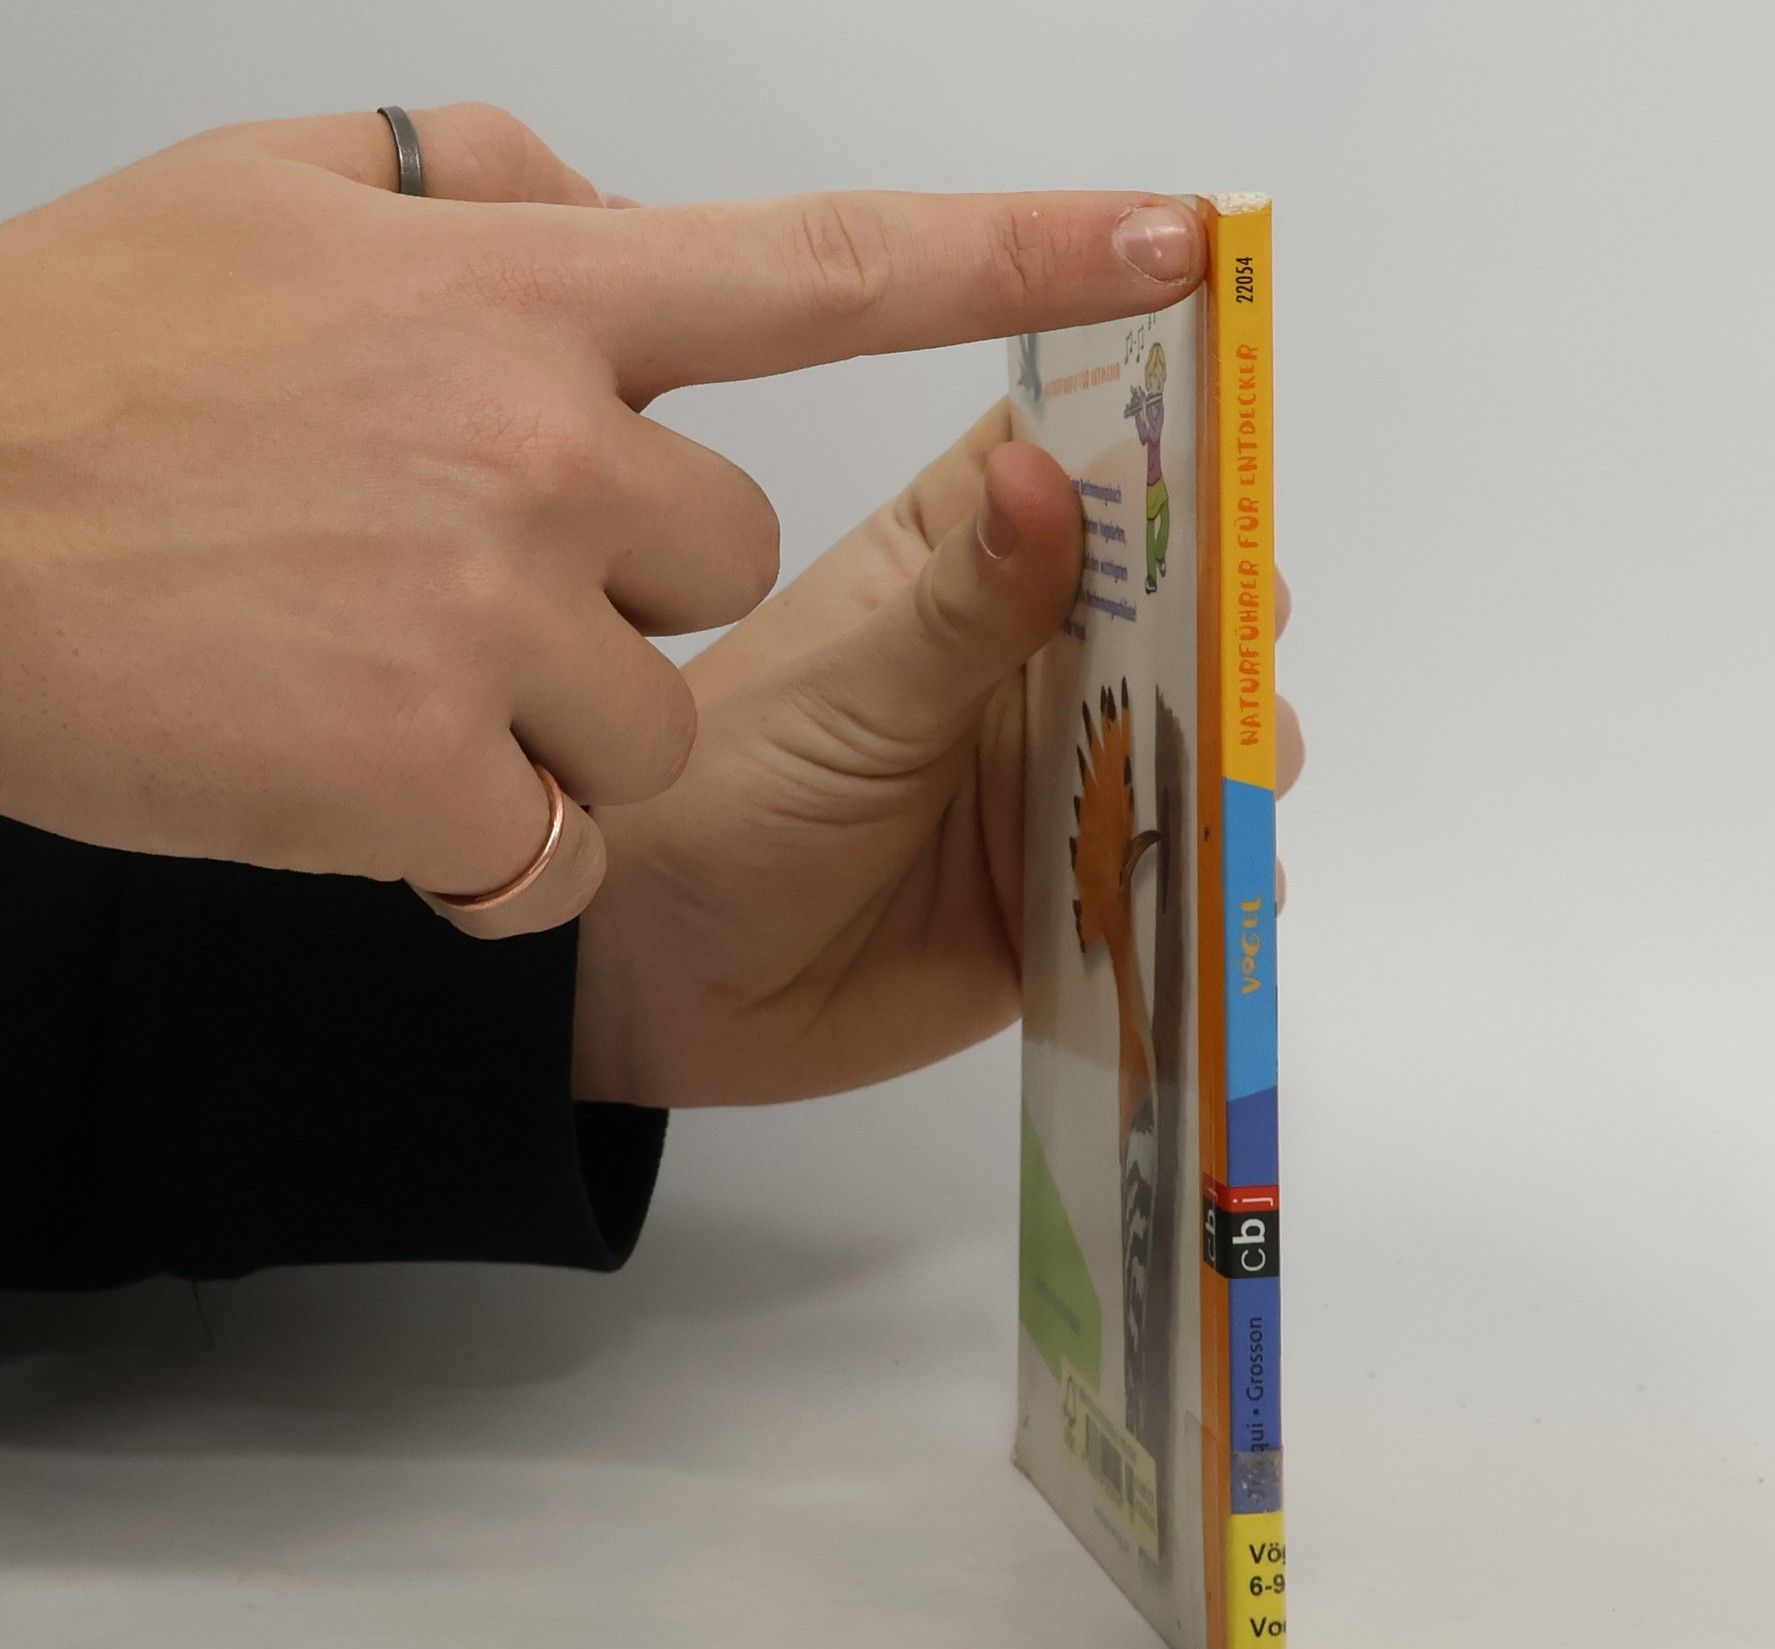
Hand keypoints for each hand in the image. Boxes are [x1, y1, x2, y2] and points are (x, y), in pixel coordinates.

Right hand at [0, 106, 1208, 930]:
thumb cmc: (75, 373)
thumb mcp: (269, 204)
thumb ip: (470, 189)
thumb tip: (599, 196)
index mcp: (522, 288)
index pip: (831, 265)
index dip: (1023, 256)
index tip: (1176, 247)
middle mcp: (538, 439)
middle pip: (732, 552)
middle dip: (631, 584)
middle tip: (455, 576)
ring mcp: (492, 614)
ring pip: (652, 719)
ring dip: (549, 723)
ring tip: (373, 676)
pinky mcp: (434, 775)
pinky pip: (548, 846)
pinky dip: (475, 841)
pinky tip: (348, 775)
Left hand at [572, 407, 1303, 1107]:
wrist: (674, 984)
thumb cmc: (725, 802)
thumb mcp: (847, 697)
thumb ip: (959, 612)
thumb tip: (1045, 475)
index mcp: (962, 561)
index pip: (1081, 455)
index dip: (1165, 427)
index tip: (1239, 413)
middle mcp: (1033, 656)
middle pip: (1182, 593)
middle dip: (1232, 602)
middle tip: (1243, 627)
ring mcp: (1067, 772)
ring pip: (1208, 729)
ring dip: (1241, 739)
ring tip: (1231, 759)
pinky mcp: (1084, 886)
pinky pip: (1187, 868)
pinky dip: (1221, 870)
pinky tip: (1217, 872)